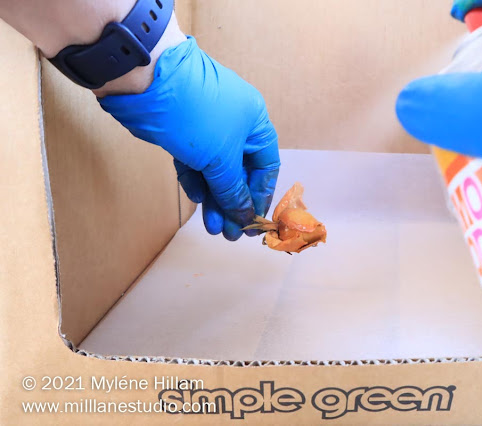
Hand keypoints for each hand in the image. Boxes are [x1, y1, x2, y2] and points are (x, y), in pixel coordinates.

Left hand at [99, 37, 279, 240]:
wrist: (147, 79)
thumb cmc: (197, 115)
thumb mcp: (221, 158)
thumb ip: (234, 191)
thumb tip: (246, 218)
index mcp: (255, 122)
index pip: (266, 167)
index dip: (260, 197)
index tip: (252, 223)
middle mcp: (236, 124)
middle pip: (240, 172)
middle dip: (234, 203)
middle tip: (228, 233)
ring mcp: (208, 127)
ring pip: (216, 170)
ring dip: (215, 199)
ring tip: (212, 227)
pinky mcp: (183, 132)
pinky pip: (195, 162)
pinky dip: (196, 180)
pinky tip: (198, 198)